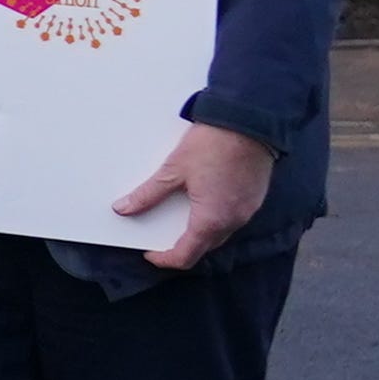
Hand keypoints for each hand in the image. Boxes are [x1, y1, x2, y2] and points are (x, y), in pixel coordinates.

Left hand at [113, 121, 276, 271]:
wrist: (250, 120)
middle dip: (181, 245)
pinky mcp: (254, 198)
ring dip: (199, 231)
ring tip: (177, 215)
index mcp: (211, 220)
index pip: (185, 256)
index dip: (163, 259)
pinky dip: (214, 217)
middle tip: (159, 233)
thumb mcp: (173, 170)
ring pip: (219, 233)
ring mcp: (247, 210)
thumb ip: (148, 194)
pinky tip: (201, 201)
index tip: (149, 253)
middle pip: (203, 247)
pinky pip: (232, 217)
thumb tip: (124, 209)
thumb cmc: (214, 143)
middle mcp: (233, 221)